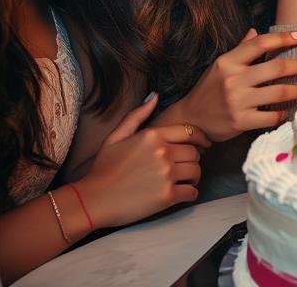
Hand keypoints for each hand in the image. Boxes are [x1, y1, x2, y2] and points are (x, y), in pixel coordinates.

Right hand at [76, 94, 210, 228]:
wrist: (92, 201)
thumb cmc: (103, 169)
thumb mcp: (116, 137)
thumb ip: (137, 116)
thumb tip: (155, 95)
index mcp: (153, 136)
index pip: (190, 132)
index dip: (201, 139)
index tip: (204, 145)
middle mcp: (163, 152)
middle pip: (195, 153)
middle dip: (193, 159)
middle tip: (185, 166)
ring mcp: (166, 174)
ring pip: (196, 171)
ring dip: (194, 177)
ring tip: (185, 180)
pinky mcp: (167, 196)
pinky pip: (192, 192)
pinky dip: (190, 193)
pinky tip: (181, 193)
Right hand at [174, 29, 296, 141]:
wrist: (190, 120)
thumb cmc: (209, 90)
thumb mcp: (220, 66)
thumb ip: (240, 49)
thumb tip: (255, 31)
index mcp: (228, 62)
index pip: (260, 43)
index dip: (283, 38)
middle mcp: (233, 79)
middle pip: (276, 67)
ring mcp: (237, 101)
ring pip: (278, 92)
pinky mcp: (240, 122)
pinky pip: (271, 116)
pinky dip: (283, 113)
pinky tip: (289, 111)